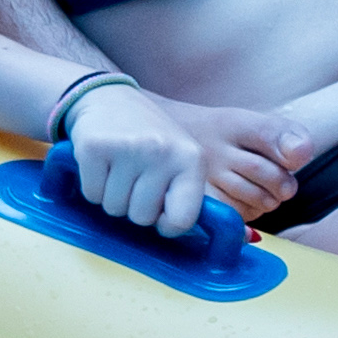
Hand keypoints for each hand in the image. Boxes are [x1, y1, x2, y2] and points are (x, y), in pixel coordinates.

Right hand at [57, 74, 296, 236]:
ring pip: (115, 209)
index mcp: (191, 159)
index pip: (182, 220)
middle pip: (142, 218)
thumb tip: (244, 239)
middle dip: (135, 206)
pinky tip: (102, 163)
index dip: (167, 224)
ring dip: (113, 196)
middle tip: (135, 178)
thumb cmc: (149, 138)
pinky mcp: (96, 148)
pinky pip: (92, 194)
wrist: (108, 98)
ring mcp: (129, 149)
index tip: (161, 211)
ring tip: (119, 168)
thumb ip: (193, 196)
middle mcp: (163, 152)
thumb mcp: (180, 159)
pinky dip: (93, 186)